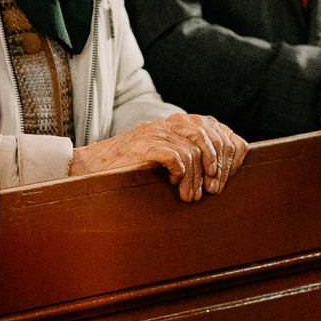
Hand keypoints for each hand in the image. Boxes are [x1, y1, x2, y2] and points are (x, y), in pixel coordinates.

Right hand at [68, 112, 247, 202]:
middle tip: (213, 190)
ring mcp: (156, 133)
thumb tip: (218, 174)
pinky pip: (176, 157)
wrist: (93, 166)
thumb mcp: (162, 156)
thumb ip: (187, 156)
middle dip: (216, 167)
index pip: (215, 127)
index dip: (226, 152)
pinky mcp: (144, 146)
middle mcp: (169, 124)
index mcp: (177, 124)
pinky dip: (180, 174)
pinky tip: (173, 185)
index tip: (224, 177)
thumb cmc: (129, 167)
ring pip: (194, 151)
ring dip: (196, 178)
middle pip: (209, 137)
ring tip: (191, 196)